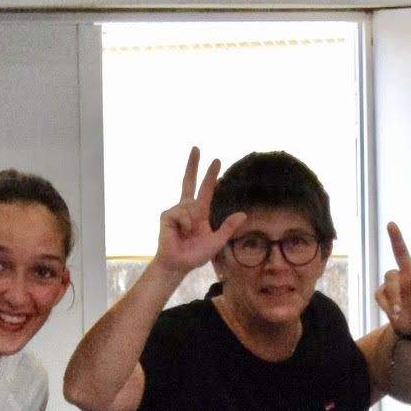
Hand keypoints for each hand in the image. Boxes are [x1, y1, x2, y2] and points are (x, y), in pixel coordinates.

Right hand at [152, 147, 248, 276]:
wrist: (179, 263)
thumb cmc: (196, 255)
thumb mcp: (216, 241)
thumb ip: (228, 227)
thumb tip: (243, 214)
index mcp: (200, 212)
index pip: (206, 190)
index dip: (211, 177)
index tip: (217, 162)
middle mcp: (188, 208)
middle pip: (189, 181)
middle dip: (193, 164)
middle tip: (197, 147)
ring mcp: (176, 210)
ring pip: (191, 206)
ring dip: (193, 223)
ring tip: (187, 235)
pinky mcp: (167, 215)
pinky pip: (182, 214)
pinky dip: (185, 225)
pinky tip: (180, 232)